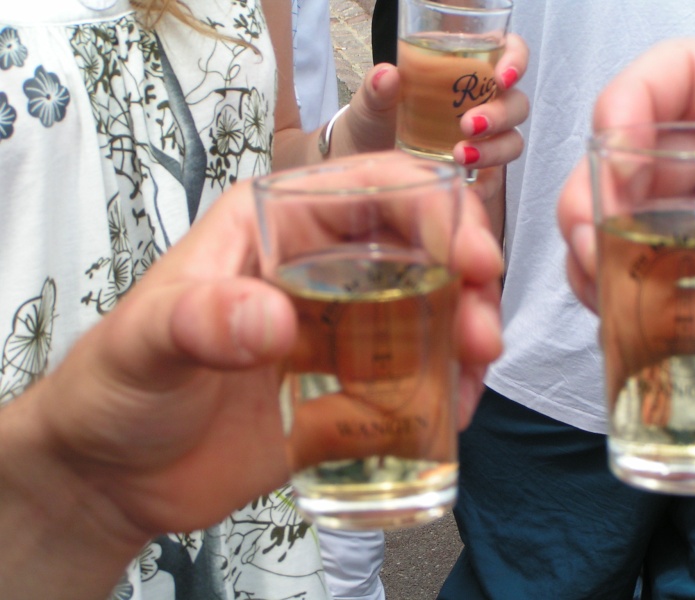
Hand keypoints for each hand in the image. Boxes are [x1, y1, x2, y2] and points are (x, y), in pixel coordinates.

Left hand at [5, 152, 501, 538]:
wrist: (112, 475)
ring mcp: (335, 333)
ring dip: (464, 338)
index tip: (475, 260)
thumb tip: (275, 321)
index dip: (436, 210)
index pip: (373, 190)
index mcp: (278, 228)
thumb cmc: (115, 386)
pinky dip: (440, 393)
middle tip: (482, 337)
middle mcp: (318, 271)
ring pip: (425, 315)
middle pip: (419, 251)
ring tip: (474, 380)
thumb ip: (199, 321)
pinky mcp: (342, 391)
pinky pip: (408, 383)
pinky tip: (449, 415)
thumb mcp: (145, 341)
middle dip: (468, 282)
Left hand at [343, 34, 529, 182]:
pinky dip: (485, 186)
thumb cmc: (374, 123)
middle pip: (516, 103)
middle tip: (468, 125)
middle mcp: (483, 104)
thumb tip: (387, 75)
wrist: (365, 164)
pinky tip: (467, 189)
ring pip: (512, 141)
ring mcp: (484, 141)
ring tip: (460, 156)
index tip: (502, 77)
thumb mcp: (371, 104)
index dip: (516, 60)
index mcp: (466, 71)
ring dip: (495, 149)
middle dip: (500, 114)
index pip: (508, 52)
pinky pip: (495, 181)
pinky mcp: (478, 175)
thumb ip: (377, 89)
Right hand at [556, 38, 694, 384]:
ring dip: (592, 250)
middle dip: (592, 194)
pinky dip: (613, 296)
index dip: (630, 102)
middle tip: (591, 244)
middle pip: (633, 151)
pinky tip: (618, 317)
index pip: (684, 75)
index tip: (615, 165)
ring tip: (600, 291)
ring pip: (621, 217)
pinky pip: (638, 276)